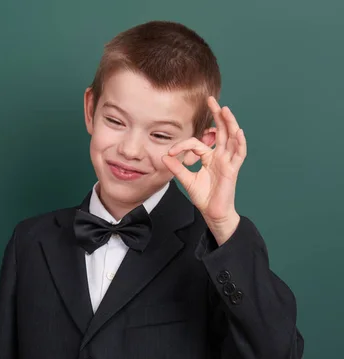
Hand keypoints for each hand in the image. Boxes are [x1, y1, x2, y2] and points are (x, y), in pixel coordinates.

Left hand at [161, 96, 246, 244]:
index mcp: (210, 157)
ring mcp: (228, 162)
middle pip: (221, 131)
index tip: (170, 152)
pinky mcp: (233, 170)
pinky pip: (239, 154)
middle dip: (217, 115)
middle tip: (211, 99)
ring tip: (225, 109)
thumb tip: (164, 156)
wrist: (213, 213)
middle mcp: (221, 156)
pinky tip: (238, 131)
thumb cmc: (203, 197)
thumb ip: (177, 167)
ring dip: (229, 123)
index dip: (183, 145)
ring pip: (231, 138)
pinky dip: (240, 142)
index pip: (197, 143)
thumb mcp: (186, 180)